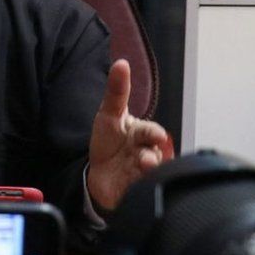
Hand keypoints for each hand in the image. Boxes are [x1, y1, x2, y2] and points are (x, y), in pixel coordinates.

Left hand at [87, 59, 170, 211]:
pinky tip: (134, 187)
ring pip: (151, 174)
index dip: (153, 134)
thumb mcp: (108, 115)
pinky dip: (137, 189)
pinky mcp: (135, 192)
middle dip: (153, 155)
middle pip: (156, 154)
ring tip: (142, 167)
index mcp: (142, 135)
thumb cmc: (109, 142)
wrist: (99, 175)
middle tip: (147, 158)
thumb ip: (116, 92)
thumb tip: (121, 63)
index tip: (156, 136)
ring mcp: (142, 174)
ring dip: (148, 171)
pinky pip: (141, 191)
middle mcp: (147, 153)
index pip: (151, 132)